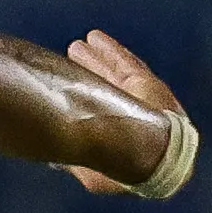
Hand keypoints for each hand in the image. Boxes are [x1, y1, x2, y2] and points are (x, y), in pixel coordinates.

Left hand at [56, 31, 187, 195]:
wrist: (158, 154)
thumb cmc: (123, 164)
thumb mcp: (92, 173)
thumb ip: (76, 160)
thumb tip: (54, 158)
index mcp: (117, 141)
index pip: (96, 113)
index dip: (81, 97)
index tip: (62, 81)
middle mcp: (129, 119)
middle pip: (105, 91)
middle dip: (88, 73)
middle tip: (69, 57)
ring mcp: (141, 100)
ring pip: (115, 76)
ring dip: (97, 60)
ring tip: (78, 45)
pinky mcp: (149, 85)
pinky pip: (127, 64)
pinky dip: (112, 51)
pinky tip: (97, 38)